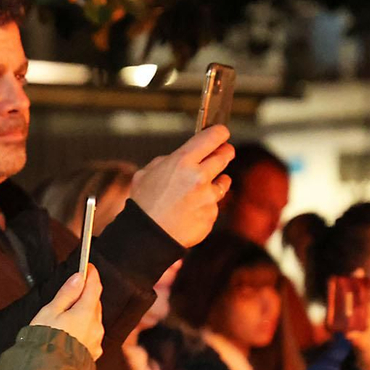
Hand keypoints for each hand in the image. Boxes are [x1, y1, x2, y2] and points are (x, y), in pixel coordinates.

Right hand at [31, 266, 104, 359]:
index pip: (94, 287)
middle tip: (75, 288)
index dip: (92, 274)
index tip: (89, 266)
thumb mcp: (50, 311)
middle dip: (87, 294)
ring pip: (94, 319)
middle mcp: (96, 326)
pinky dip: (85, 327)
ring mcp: (96, 340)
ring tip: (69, 313)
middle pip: (95, 303)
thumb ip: (67, 294)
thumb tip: (79, 278)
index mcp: (86, 313)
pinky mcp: (93, 352)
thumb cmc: (45, 339)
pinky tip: (73, 331)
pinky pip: (92, 334)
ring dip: (86, 312)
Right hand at [128, 125, 234, 247]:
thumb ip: (167, 161)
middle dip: (224, 152)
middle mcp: (199, 176)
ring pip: (223, 182)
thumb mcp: (146, 173)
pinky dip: (206, 205)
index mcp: (182, 161)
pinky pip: (214, 205)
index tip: (221, 133)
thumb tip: (182, 157)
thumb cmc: (144, 204)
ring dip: (216, 181)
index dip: (219, 133)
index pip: (212, 137)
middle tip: (223, 152)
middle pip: (225, 155)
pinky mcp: (211, 214)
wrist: (147, 236)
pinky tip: (191, 210)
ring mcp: (208, 197)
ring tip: (202, 187)